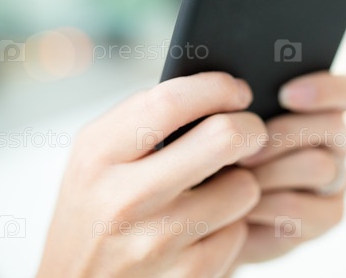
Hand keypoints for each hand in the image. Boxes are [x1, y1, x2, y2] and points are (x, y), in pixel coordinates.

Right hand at [37, 72, 266, 277]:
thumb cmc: (95, 212)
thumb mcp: (97, 158)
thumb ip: (145, 119)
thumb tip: (219, 90)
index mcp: (98, 155)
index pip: (171, 101)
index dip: (217, 88)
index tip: (237, 91)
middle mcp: (124, 199)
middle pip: (224, 137)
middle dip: (250, 128)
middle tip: (250, 131)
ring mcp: (156, 242)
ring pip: (243, 187)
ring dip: (239, 184)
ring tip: (215, 188)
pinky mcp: (187, 275)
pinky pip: (239, 231)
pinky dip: (230, 226)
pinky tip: (206, 229)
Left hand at [234, 72, 345, 264]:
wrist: (218, 212)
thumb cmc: (224, 153)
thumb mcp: (232, 121)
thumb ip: (245, 103)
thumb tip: (234, 88)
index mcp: (324, 107)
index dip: (327, 89)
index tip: (285, 95)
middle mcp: (338, 141)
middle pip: (334, 125)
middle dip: (283, 134)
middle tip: (240, 146)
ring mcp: (339, 179)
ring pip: (320, 166)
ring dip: (269, 171)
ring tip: (234, 176)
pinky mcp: (329, 215)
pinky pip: (299, 205)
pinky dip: (262, 204)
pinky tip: (239, 206)